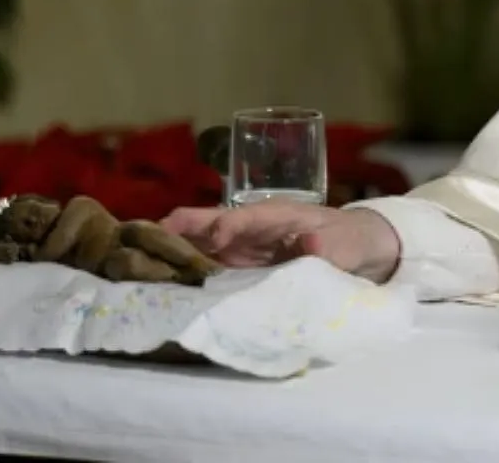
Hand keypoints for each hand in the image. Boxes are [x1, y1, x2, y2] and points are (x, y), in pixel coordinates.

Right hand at [160, 203, 400, 281]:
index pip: (244, 217)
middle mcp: (252, 229)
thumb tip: (309, 243)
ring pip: (201, 246)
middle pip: (210, 224)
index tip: (211, 239)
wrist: (358, 251)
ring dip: (175, 252)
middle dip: (181, 229)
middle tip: (144, 236)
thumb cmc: (350, 239)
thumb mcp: (346, 242)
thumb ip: (327, 244)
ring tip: (140, 262)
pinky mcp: (241, 268)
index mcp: (276, 215)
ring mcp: (243, 248)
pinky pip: (210, 267)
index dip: (225, 225)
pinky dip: (188, 273)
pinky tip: (166, 284)